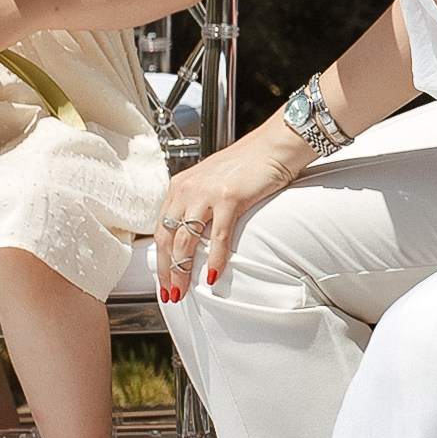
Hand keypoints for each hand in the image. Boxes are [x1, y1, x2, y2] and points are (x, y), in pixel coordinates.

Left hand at [155, 123, 305, 299]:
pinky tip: (212, 275)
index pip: (161, 229)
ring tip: (184, 291)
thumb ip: (200, 204)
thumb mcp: (213, 181)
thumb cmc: (251, 163)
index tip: (165, 279)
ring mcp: (207, 193)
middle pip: (168, 238)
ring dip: (183, 270)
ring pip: (185, 240)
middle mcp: (187, 189)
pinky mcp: (229, 197)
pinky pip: (217, 236)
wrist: (275, 144)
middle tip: (170, 293)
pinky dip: (214, 259)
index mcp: (180, 186)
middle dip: (167, 270)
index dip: (161, 258)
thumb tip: (197, 235)